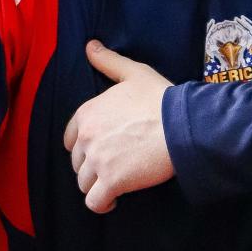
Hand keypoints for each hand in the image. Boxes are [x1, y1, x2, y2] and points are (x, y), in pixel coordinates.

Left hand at [63, 41, 173, 213]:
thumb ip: (108, 62)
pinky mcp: (111, 182)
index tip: (100, 150)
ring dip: (96, 186)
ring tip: (113, 185)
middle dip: (91, 167)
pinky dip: (102, 204)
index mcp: (87, 113)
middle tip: (112, 167)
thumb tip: (90, 46)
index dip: (83, 146)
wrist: (181, 126)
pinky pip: (95, 202)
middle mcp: (86, 138)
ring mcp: (97, 161)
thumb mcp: (133, 73)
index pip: (70, 138)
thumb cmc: (160, 98)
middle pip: (77, 162)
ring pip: (83, 183)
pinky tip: (113, 201)